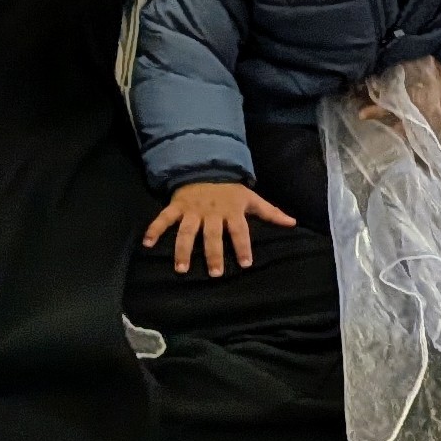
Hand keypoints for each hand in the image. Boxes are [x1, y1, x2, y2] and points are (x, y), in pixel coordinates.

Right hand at [145, 179, 293, 276]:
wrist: (207, 168)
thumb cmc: (231, 190)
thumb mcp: (252, 198)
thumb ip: (271, 213)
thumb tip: (293, 223)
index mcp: (232, 211)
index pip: (240, 230)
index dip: (243, 245)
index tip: (244, 263)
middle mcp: (212, 212)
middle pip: (212, 235)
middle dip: (213, 253)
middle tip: (214, 273)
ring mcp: (193, 210)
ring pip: (187, 231)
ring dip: (183, 249)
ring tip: (181, 269)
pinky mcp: (177, 206)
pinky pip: (164, 218)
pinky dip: (154, 229)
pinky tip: (147, 244)